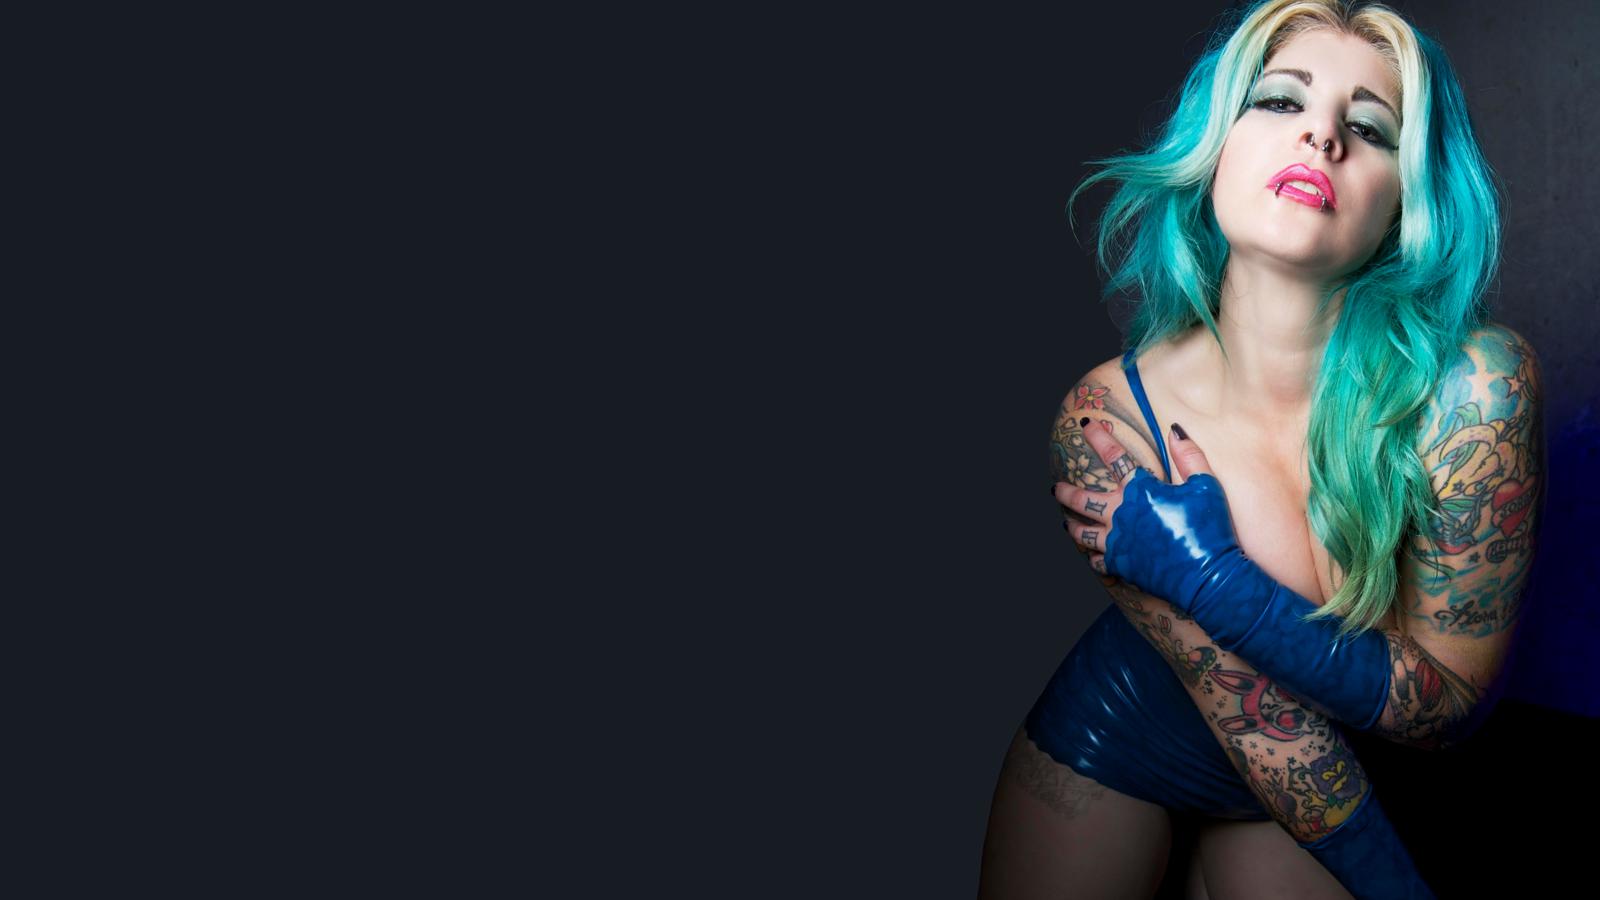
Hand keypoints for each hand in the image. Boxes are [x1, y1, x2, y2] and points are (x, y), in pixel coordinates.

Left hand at [1053, 419, 1243, 609]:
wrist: (1208, 575)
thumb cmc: (1209, 528)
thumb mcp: (1205, 485)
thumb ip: (1188, 456)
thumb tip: (1174, 430)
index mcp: (1140, 491)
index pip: (1114, 456)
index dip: (1098, 437)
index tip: (1086, 425)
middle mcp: (1121, 514)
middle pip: (1083, 499)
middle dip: (1066, 492)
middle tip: (1055, 488)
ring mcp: (1117, 541)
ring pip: (1082, 533)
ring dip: (1072, 526)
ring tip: (1066, 522)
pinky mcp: (1120, 565)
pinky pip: (1097, 561)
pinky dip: (1093, 557)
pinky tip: (1091, 556)